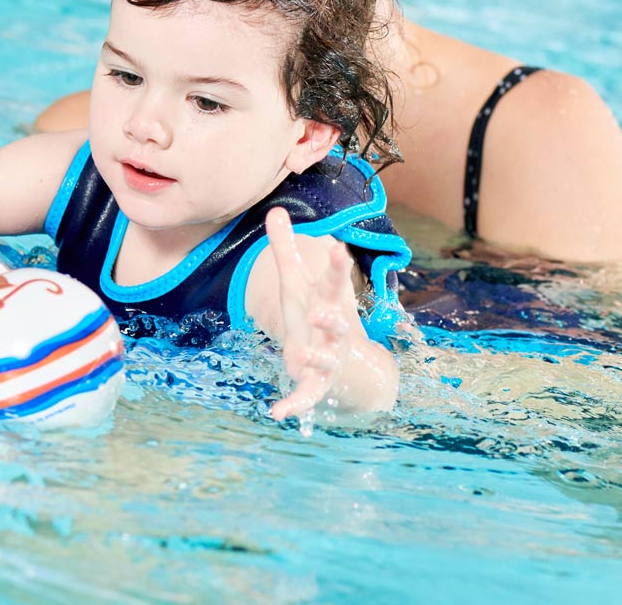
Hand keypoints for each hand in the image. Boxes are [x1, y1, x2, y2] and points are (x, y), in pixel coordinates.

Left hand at [264, 206, 358, 423]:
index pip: (336, 282)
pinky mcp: (317, 384)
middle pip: (336, 321)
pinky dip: (295, 405)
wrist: (347, 367)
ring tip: (299, 354)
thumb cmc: (315, 314)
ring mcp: (328, 358)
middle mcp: (333, 330)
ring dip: (313, 357)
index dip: (338, 266)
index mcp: (327, 302)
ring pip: (324, 358)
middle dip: (331, 316)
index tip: (337, 249)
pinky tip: (278, 413)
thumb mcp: (298, 281)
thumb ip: (285, 247)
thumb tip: (275, 209)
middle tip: (319, 310)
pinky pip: (307, 396)